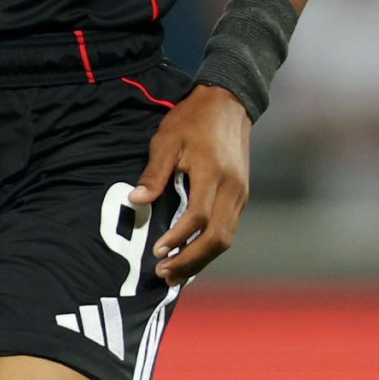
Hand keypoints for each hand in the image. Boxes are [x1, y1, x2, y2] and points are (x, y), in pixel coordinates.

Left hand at [131, 83, 251, 283]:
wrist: (229, 106)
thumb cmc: (192, 121)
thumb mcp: (166, 140)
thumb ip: (153, 173)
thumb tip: (136, 200)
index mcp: (214, 175)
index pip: (199, 217)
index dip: (179, 237)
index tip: (157, 251)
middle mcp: (233, 190)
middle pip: (218, 238)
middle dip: (191, 260)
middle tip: (164, 274)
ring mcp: (241, 196)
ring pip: (227, 238)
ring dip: (201, 259)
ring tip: (174, 273)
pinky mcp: (241, 197)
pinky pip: (228, 230)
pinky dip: (210, 247)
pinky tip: (191, 255)